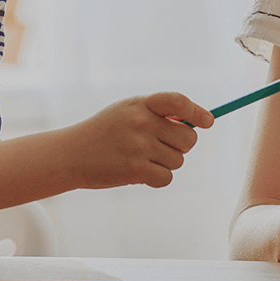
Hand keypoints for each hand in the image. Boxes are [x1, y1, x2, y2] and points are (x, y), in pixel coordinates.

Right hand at [66, 92, 214, 189]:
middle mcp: (142, 123)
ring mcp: (139, 146)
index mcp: (140, 104)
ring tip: (143, 158)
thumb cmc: (103, 132)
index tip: (208, 121)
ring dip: (166, 163)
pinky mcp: (135, 170)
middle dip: (182, 144)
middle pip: (188, 137)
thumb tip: (194, 123)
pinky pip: (167, 177)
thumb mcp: (126, 111)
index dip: (198, 111)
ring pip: (178, 160)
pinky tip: (140, 172)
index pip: (178, 102)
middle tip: (163, 146)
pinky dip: (158, 178)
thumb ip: (156, 113)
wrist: (71, 154)